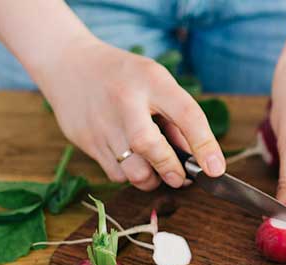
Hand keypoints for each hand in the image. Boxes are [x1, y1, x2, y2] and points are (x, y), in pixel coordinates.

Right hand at [35, 37, 224, 189]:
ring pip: (132, 170)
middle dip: (171, 169)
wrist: (68, 64)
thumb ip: (177, 117)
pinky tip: (133, 162)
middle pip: (149, 146)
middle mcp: (125, 101)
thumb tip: (198, 157)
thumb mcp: (156, 82)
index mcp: (151, 80)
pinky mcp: (85, 140)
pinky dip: (130, 175)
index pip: (186, 115)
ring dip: (152, 179)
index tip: (216, 170)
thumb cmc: (124, 76)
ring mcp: (101, 123)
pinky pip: (115, 174)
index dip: (206, 146)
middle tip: (181, 177)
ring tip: (157, 171)